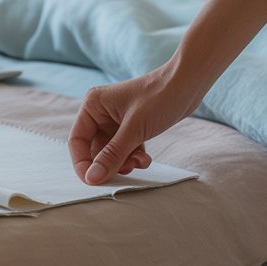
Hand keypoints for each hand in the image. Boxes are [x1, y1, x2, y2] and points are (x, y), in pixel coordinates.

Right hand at [68, 65, 201, 184]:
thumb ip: (112, 155)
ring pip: (111, 152)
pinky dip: (133, 156)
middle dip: (110, 163)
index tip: (92, 181)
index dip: (83, 162)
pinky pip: (124, 149)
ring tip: (140, 161)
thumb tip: (92, 178)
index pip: (78, 140)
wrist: (189, 84)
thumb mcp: (134, 130)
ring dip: (124, 161)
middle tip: (125, 172)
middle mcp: (101, 112)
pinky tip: (145, 158)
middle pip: (94, 149)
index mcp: (93, 106)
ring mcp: (116, 120)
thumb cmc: (160, 97)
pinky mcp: (131, 126)